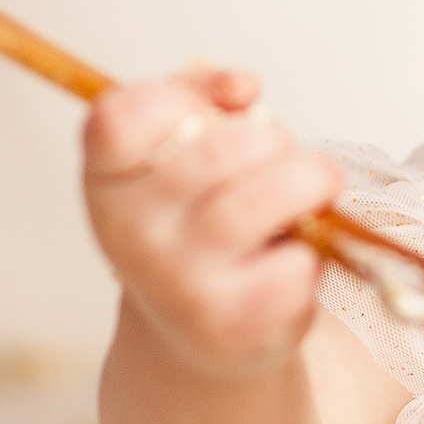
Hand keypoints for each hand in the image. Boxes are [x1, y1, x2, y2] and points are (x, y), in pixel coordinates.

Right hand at [82, 65, 343, 381]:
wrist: (200, 336)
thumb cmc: (198, 225)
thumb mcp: (178, 154)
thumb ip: (201, 96)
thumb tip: (243, 87)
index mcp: (108, 182)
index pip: (119, 118)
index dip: (179, 98)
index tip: (211, 114)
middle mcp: (132, 234)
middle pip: (223, 148)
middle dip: (273, 141)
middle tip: (282, 158)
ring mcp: (179, 282)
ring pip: (269, 196)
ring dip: (311, 182)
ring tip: (315, 188)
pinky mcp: (232, 322)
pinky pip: (298, 260)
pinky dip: (314, 252)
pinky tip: (292, 259)